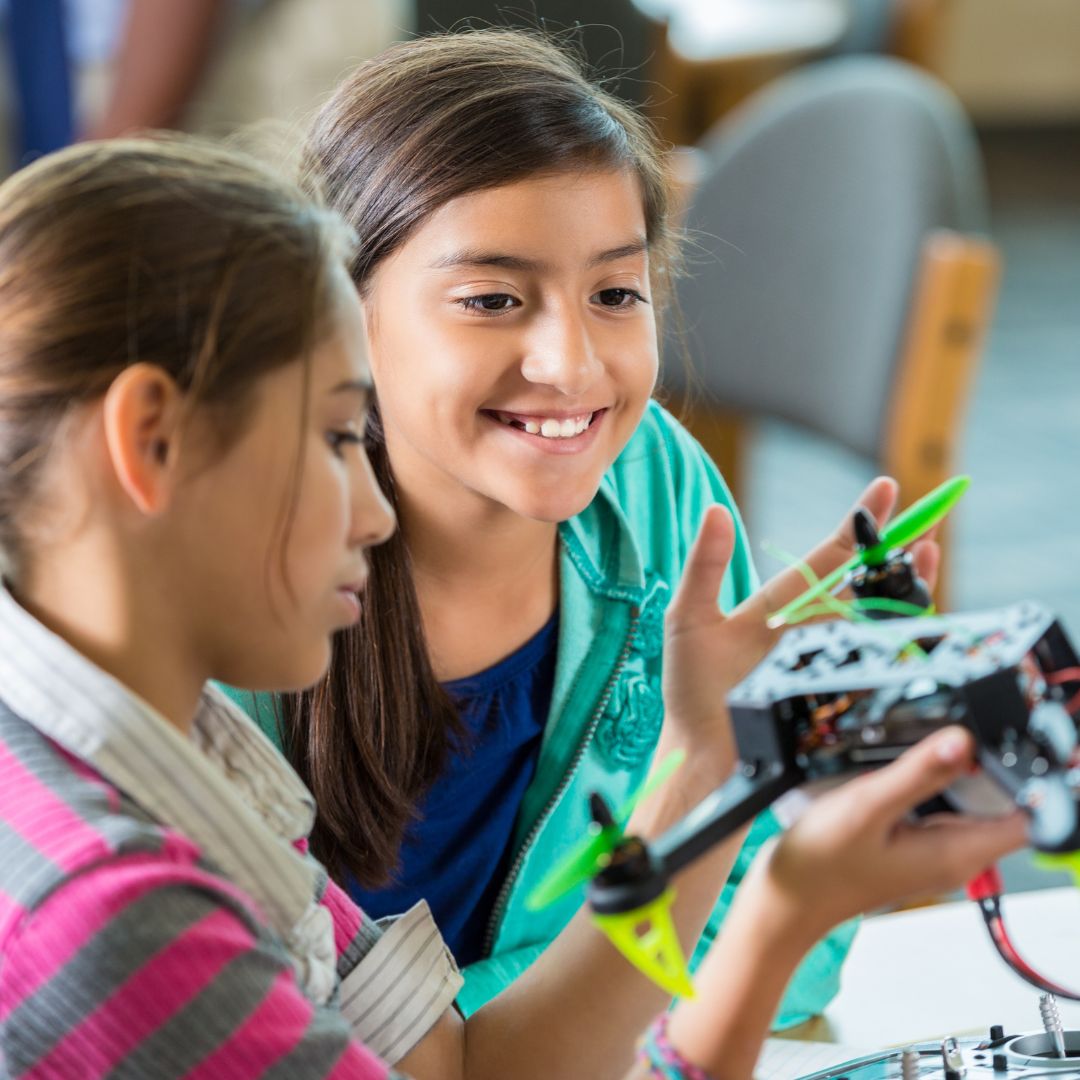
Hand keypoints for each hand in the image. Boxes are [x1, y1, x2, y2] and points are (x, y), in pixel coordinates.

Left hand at [658, 476, 937, 769]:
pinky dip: (904, 635)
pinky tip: (919, 614)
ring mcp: (829, 656)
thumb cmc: (692, 685)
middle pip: (868, 579)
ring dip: (911, 582)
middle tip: (930, 516)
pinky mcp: (840, 689)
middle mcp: (814, 624)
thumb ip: (705, 565)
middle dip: (901, 547)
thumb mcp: (690, 616)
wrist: (701, 750)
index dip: (860, 521)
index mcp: (783, 602)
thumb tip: (716, 511)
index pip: (830, 554)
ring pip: (882, 613)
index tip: (886, 487)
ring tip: (929, 551)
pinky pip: (880, 658)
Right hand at [761, 727, 1027, 937]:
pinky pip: (938, 809)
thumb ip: (919, 772)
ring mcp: (934, 853)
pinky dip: (925, 790)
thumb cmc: (821, 862)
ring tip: (909, 765)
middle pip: (997, 805)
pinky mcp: (914, 846)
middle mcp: (953, 857)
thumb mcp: (868, 805)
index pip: (1025, 817)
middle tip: (934, 749)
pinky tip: (894, 782)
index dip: (1014, 778)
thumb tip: (963, 741)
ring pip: (966, 803)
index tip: (983, 750)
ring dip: (947, 778)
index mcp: (956, 852)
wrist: (786, 896)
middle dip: (977, 770)